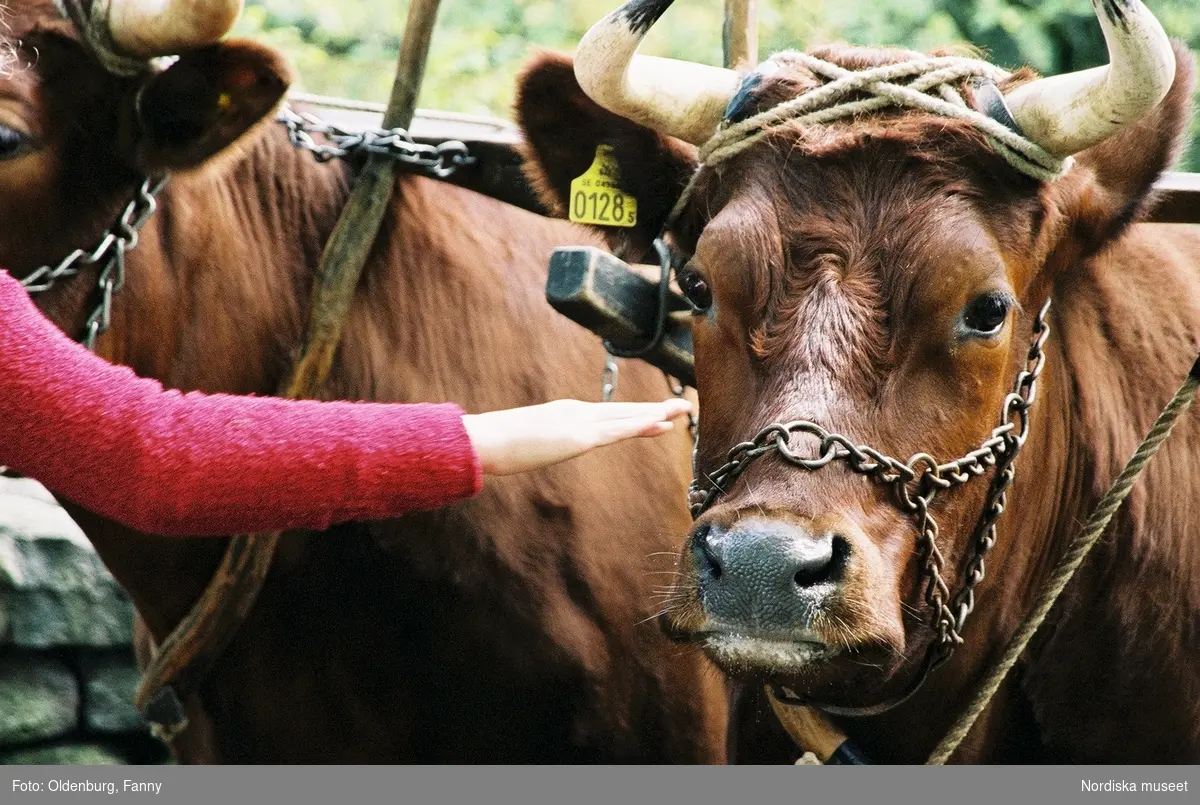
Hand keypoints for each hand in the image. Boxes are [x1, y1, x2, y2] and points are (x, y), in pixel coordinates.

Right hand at [461, 398, 693, 475]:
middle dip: (654, 409)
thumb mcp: (524, 445)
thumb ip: (535, 445)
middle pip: (624, 411)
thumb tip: (528, 452)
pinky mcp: (580, 436)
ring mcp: (580, 422)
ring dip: (658, 413)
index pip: (608, 414)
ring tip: (683, 410)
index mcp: (565, 414)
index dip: (634, 414)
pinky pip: (619, 431)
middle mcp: (577, 412)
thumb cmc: (496, 445)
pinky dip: (642, 425)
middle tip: (683, 406)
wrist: (485, 440)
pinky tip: (662, 423)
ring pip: (627, 417)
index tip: (656, 413)